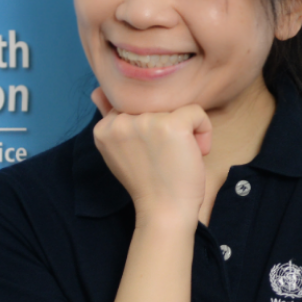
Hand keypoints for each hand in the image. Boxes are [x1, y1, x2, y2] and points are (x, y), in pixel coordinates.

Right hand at [91, 88, 211, 224]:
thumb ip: (110, 118)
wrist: (164, 211)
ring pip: (175, 107)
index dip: (147, 129)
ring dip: (183, 131)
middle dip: (164, 128)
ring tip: (176, 155)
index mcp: (104, 128)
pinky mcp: (172, 124)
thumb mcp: (120, 149)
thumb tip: (98, 91)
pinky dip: (203, 133)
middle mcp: (120, 121)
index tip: (148, 154)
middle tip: (163, 156)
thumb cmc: (147, 181)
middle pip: (154, 105)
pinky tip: (194, 152)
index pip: (133, 107)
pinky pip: (197, 113)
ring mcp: (145, 122)